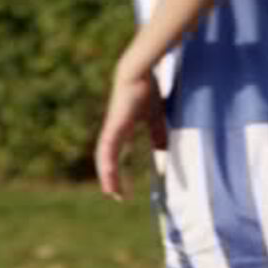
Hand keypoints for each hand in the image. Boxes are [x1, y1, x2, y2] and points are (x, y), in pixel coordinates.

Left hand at [95, 73, 158, 200]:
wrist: (138, 72)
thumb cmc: (147, 90)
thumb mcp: (155, 117)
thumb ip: (157, 133)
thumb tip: (162, 150)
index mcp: (122, 128)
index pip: (117, 153)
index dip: (118, 169)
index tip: (123, 183)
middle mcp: (114, 130)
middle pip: (108, 159)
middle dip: (111, 177)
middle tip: (115, 195)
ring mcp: (112, 128)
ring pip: (105, 157)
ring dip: (107, 175)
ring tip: (110, 192)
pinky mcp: (113, 126)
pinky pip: (108, 148)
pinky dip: (108, 163)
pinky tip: (108, 174)